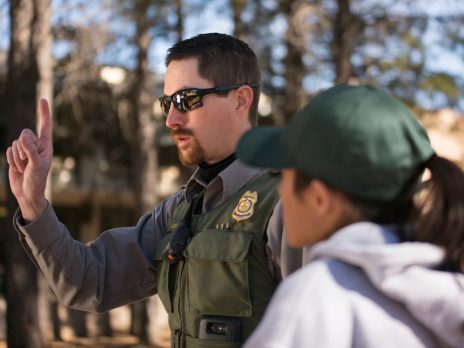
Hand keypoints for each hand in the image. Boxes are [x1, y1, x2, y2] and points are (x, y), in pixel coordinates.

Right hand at [5, 99, 52, 220]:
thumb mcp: (36, 165)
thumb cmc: (37, 180)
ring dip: (17, 157)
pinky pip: (8, 150)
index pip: (45, 126)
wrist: (27, 193)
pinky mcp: (15, 155)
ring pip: (15, 143)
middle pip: (24, 134)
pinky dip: (11, 160)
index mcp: (46, 146)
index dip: (44, 112)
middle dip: (23, 149)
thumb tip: (24, 135)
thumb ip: (30, 150)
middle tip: (28, 163)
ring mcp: (25, 150)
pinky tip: (18, 169)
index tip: (43, 99)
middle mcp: (36, 145)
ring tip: (24, 168)